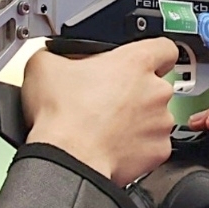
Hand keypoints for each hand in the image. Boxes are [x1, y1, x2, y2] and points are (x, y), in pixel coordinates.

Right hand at [22, 38, 178, 185]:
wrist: (68, 159)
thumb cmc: (62, 116)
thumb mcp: (44, 66)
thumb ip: (56, 53)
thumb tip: (52, 56)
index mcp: (135, 62)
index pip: (164, 48)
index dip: (154, 55)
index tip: (142, 63)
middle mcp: (155, 90)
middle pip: (156, 85)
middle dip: (136, 93)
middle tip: (109, 101)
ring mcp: (160, 122)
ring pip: (156, 117)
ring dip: (137, 120)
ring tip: (108, 127)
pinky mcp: (158, 150)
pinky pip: (153, 144)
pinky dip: (138, 146)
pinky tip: (114, 145)